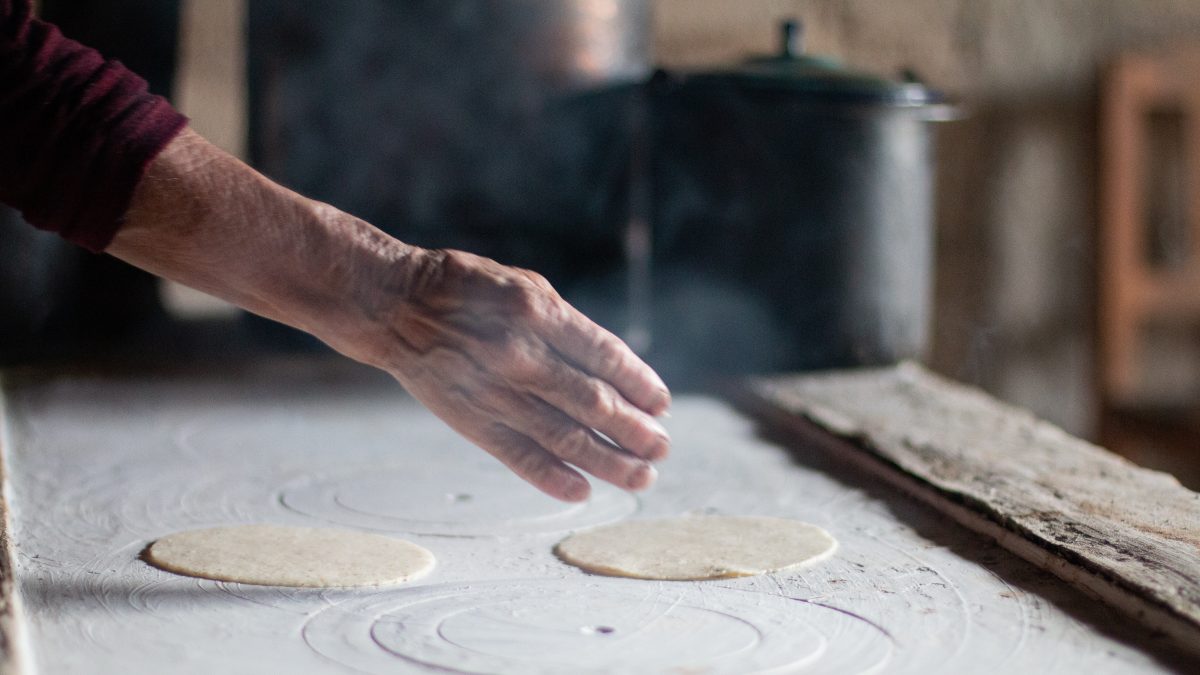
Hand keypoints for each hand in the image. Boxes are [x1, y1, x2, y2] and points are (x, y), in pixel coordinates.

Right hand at [370, 248, 671, 501]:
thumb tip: (615, 371)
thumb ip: (568, 327)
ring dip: (609, 461)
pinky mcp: (472, 420)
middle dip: (635, 430)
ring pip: (565, 436)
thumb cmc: (470, 291)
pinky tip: (583, 490)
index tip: (661, 405)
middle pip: (593, 402)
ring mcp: (495, 391)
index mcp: (539, 313)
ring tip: (642, 477)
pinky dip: (553, 477)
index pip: (606, 356)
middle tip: (662, 448)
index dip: (640, 385)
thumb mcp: (526, 288)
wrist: (397, 307)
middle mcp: (521, 354)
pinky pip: (519, 455)